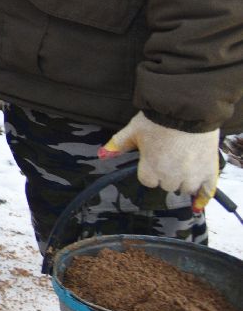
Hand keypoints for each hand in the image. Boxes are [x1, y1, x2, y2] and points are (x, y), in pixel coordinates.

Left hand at [101, 112, 220, 200]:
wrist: (187, 110)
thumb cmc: (157, 119)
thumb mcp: (133, 130)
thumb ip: (118, 144)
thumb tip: (102, 155)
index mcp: (151, 168)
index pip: (148, 181)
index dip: (150, 171)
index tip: (154, 160)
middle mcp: (171, 175)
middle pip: (168, 185)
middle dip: (167, 174)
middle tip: (170, 158)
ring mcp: (192, 175)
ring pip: (186, 188)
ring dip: (184, 181)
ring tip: (185, 167)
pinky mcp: (209, 170)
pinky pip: (207, 190)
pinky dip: (203, 195)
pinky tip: (198, 200)